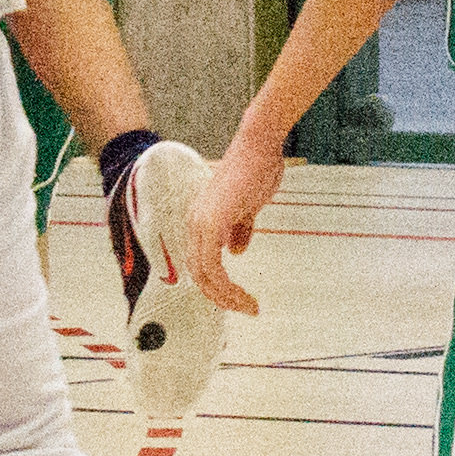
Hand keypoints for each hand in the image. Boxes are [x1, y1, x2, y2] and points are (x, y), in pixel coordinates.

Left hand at [187, 120, 287, 313]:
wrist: (259, 146)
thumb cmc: (256, 170)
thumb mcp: (248, 207)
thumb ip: (239, 229)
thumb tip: (236, 250)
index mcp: (202, 219)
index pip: (200, 263)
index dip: (217, 286)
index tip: (240, 299)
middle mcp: (195, 222)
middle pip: (198, 274)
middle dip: (222, 298)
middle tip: (246, 309)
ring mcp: (201, 222)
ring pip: (203, 275)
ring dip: (226, 297)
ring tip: (249, 307)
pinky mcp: (212, 222)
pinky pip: (212, 266)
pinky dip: (227, 286)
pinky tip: (243, 294)